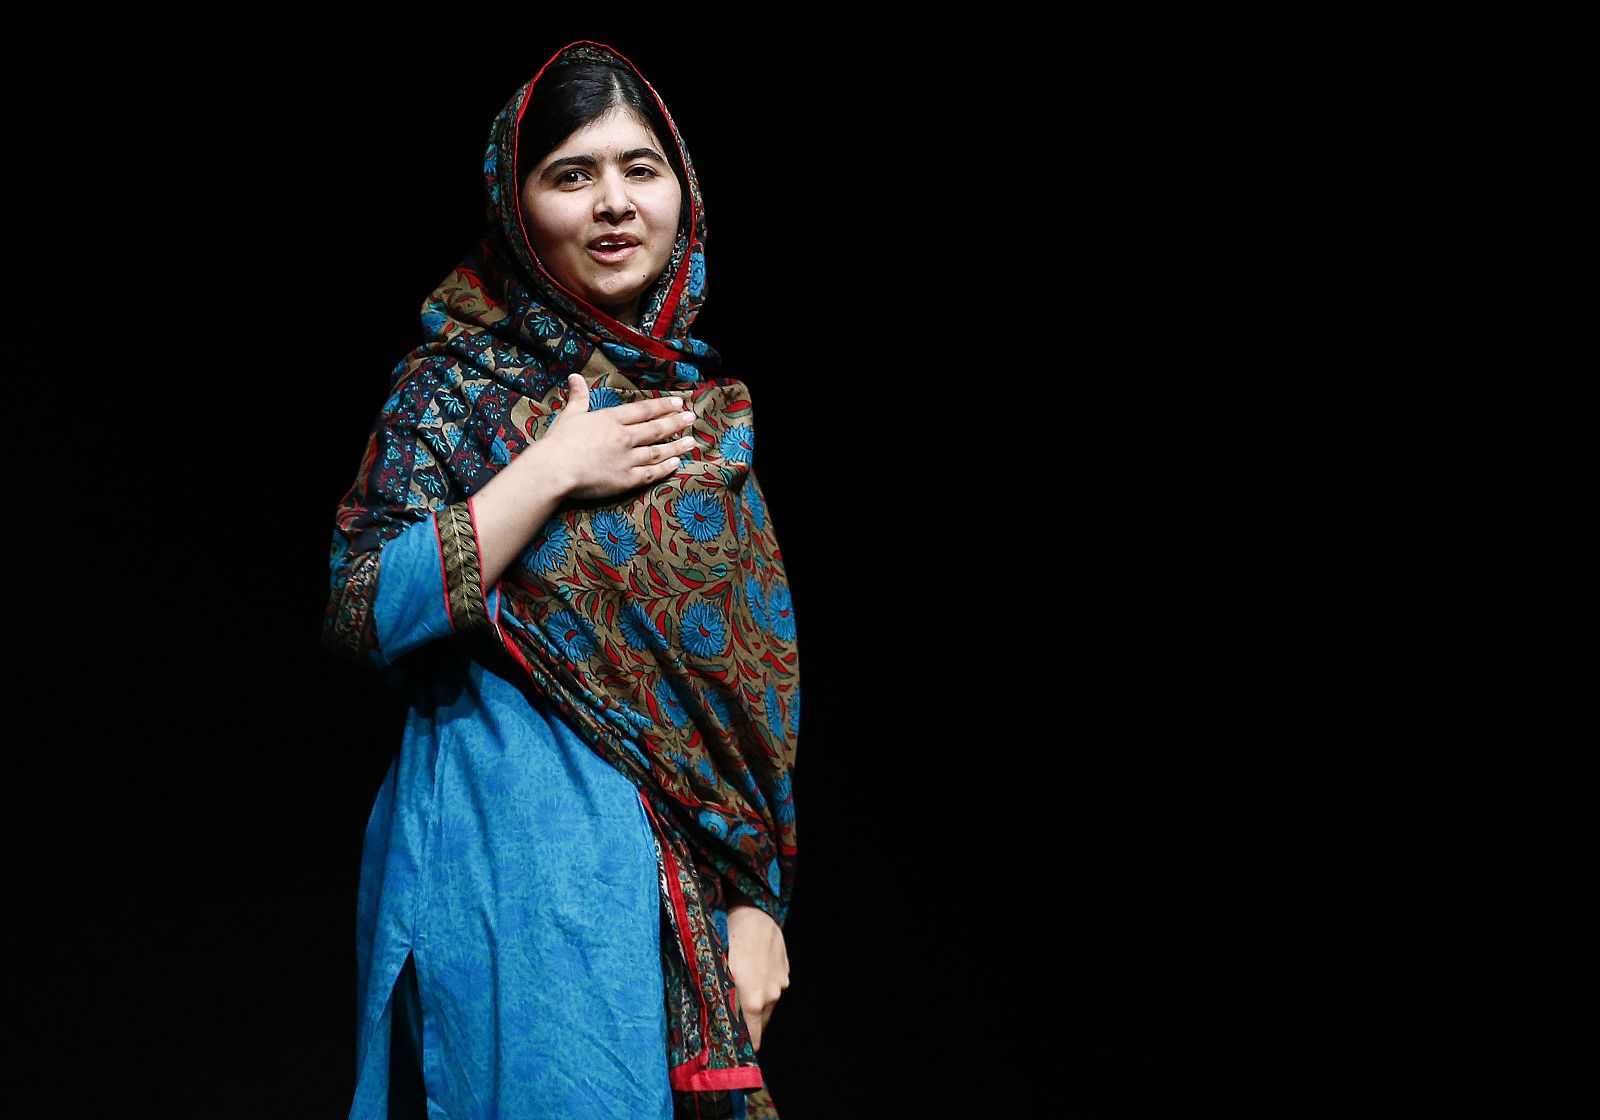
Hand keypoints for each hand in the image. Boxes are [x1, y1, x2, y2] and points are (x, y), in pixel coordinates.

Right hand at [540, 374, 696, 500]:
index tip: (678, 403)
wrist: (554, 469)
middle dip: (676, 422)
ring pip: (658, 451)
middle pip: (656, 428)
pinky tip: (677, 463)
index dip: (663, 406)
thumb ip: (578, 397)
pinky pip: (651, 473)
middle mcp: (624, 437)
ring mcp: (627, 459)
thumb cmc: (558, 442)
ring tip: (691, 441)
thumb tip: (575, 377)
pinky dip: (665, 468)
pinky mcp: (626, 480)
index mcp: (611, 419)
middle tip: (692, 418)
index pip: (643, 410)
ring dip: (676, 445)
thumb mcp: (569, 415)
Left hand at [726, 903, 788, 1049]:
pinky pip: (773, 988)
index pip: (751, 1041)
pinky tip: (750, 971)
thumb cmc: (725, 938)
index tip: (728, 1046)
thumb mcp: (713, 971)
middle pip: (759, 1026)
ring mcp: (780, 983)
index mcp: (752, 1002)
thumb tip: (706, 1026)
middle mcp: (770, 997)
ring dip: (753, 1005)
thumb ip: (715, 1002)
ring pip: (766, 1006)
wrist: (751, 908)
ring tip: (737, 989)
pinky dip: (762, 987)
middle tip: (726, 1017)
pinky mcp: (785, 970)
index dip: (739, 1046)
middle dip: (744, 1025)